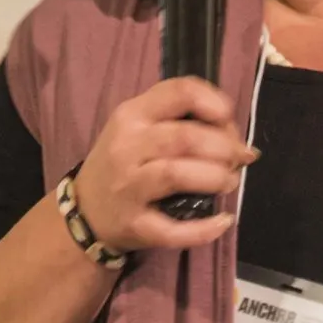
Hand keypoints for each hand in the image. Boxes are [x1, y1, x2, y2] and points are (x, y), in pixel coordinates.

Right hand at [75, 79, 255, 252]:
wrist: (85, 211)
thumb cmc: (124, 163)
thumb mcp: (138, 128)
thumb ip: (180, 121)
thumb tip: (236, 136)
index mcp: (131, 115)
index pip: (178, 92)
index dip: (213, 102)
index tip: (228, 118)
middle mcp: (126, 147)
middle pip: (185, 138)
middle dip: (224, 147)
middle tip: (237, 158)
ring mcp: (128, 187)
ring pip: (176, 174)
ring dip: (215, 177)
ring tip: (229, 182)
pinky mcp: (134, 225)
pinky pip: (173, 229)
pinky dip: (204, 228)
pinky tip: (223, 221)